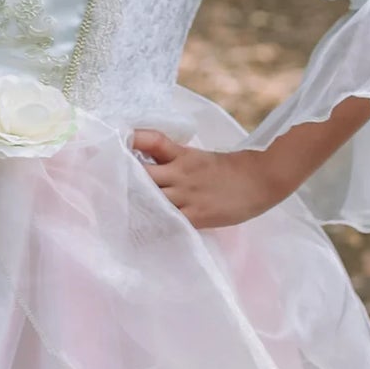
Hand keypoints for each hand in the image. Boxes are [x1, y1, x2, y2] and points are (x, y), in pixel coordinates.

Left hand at [130, 129, 292, 228]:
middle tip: (107, 186)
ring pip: (151, 198)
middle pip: (142, 173)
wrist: (261, 180)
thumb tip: (148, 167)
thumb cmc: (230, 170)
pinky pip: (167, 221)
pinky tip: (142, 228)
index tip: (115, 144)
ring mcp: (187, 195)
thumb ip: (175, 161)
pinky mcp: (196, 215)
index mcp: (182, 155)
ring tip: (119, 210)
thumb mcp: (199, 158)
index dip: (131, 140)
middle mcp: (180, 173)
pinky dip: (154, 224)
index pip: (151, 140)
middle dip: (124, 178)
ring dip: (135, 203)